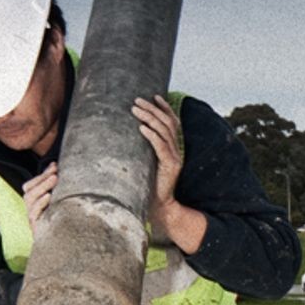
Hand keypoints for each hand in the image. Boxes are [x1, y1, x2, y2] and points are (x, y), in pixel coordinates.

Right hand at [23, 163, 57, 235]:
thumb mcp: (60, 206)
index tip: (55, 166)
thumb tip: (62, 171)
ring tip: (54, 179)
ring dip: (42, 187)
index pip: (31, 185)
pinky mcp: (37, 228)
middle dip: (42, 179)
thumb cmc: (63, 224)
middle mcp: (31, 210)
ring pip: (30, 200)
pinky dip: (40, 203)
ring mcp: (33, 219)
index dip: (41, 175)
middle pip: (29, 191)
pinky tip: (49, 197)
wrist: (65, 247)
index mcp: (34, 203)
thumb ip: (58, 191)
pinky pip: (33, 214)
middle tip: (56, 172)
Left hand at [131, 95, 182, 215]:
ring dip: (149, 118)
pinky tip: (141, 128)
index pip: (172, 122)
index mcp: (173, 148)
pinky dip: (151, 135)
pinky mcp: (170, 167)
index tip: (154, 96)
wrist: (159, 207)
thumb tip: (127, 134)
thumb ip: (143, 150)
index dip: (165, 108)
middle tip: (136, 101)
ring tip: (135, 109)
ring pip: (164, 132)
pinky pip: (161, 147)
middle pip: (167, 123)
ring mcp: (175, 159)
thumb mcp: (146, 163)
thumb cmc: (148, 186)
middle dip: (152, 109)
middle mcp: (176, 151)